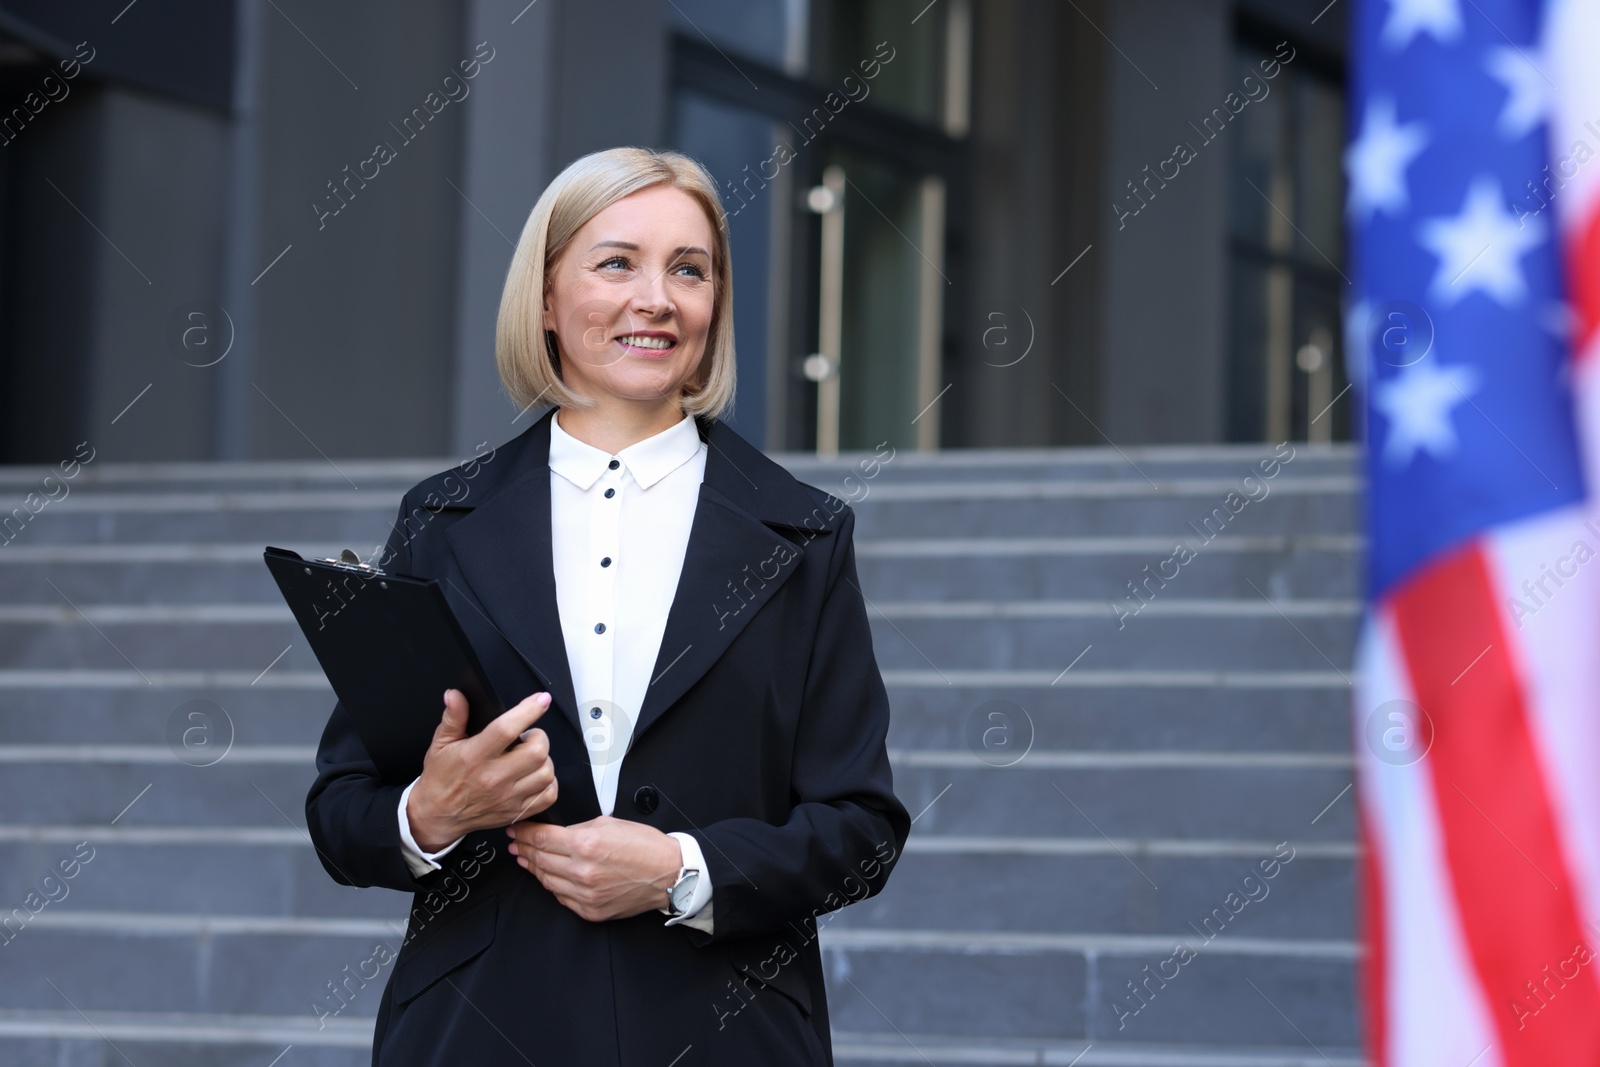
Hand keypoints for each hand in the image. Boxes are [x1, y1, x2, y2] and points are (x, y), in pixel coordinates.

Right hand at [406, 689, 558, 850]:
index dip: (528, 711)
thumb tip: (455, 695)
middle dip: (539, 737)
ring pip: (546, 773)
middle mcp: (494, 778)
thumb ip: (453, 717)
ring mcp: (507, 797)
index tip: (541, 699)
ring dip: (544, 760)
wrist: (438, 815)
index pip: (507, 728)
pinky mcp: (515, 812)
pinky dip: (548, 784)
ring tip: (530, 757)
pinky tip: (535, 776)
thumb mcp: (441, 743)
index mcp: (475, 756)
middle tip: (528, 737)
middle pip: (537, 752)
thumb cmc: (441, 778)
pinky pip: (548, 796)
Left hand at [506, 815, 682, 921]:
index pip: (541, 838)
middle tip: (516, 843)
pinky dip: (553, 885)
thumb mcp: (610, 823)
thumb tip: (557, 833)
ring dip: (534, 868)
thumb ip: (579, 828)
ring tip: (526, 859)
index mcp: (586, 845)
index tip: (516, 830)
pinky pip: (562, 897)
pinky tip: (549, 876)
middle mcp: (583, 872)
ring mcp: (585, 895)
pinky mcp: (591, 911)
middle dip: (524, 849)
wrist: (669, 874)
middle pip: (540, 860)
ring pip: (547, 881)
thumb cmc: (646, 846)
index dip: (524, 833)